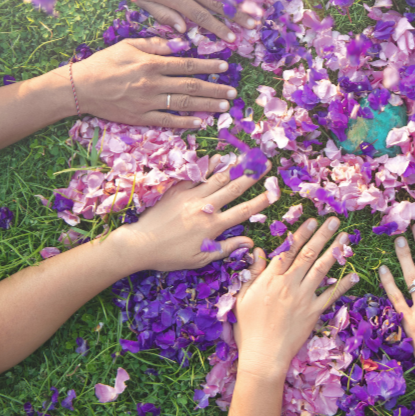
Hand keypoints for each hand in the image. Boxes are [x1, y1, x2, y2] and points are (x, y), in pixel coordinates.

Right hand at [74, 37, 236, 127]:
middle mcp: (153, 84)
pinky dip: (186, 122)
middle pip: (191, 86)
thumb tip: (182, 43)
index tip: (225, 66)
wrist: (81, 88)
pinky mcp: (141, 118)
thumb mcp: (129, 45)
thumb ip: (156, 44)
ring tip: (225, 106)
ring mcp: (148, 103)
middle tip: (232, 92)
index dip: (208, 65)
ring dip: (207, 105)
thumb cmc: (105, 63)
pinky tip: (201, 122)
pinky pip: (168, 121)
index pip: (187, 64)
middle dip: (215, 88)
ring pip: (184, 105)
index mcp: (152, 63)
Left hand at [109, 158, 270, 271]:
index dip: (260, 202)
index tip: (274, 193)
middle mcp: (205, 207)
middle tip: (265, 164)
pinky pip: (196, 175)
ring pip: (217, 178)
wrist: (140, 244)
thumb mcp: (200, 259)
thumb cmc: (170, 256)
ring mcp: (191, 196)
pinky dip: (208, 166)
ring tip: (247, 157)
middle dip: (252, 176)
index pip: (243, 211)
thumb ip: (226, 249)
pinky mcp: (177, 190)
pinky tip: (218, 158)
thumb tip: (249, 242)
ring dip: (234, 167)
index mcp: (213, 226)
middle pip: (234, 188)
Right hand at [234, 216, 358, 378]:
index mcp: (271, 279)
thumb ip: (253, 273)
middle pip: (308, 254)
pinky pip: (331, 295)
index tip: (311, 220)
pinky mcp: (314, 313)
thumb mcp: (243, 297)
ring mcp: (304, 298)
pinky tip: (354, 274)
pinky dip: (343, 285)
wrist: (263, 357)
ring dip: (334, 251)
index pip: (289, 250)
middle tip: (334, 219)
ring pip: (322, 269)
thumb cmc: (248, 329)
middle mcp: (290, 284)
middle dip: (322, 235)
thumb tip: (258, 250)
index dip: (301, 234)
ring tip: (345, 237)